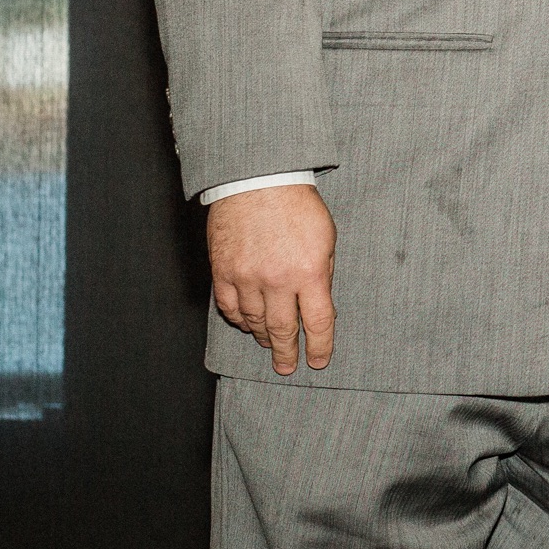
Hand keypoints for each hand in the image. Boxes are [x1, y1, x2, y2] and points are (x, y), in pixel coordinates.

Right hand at [207, 183, 337, 374]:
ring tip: (269, 344)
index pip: (318, 322)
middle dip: (286, 353)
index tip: (318, 361)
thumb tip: (317, 303)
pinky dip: (237, 320)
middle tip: (287, 367)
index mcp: (309, 272)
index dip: (320, 346)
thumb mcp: (325, 238)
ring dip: (262, 337)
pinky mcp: (223, 271)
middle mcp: (277, 280)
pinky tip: (245, 324)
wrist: (258, 180)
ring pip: (253, 321)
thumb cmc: (298, 206)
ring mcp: (247, 278)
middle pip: (283, 329)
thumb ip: (321, 273)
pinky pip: (229, 307)